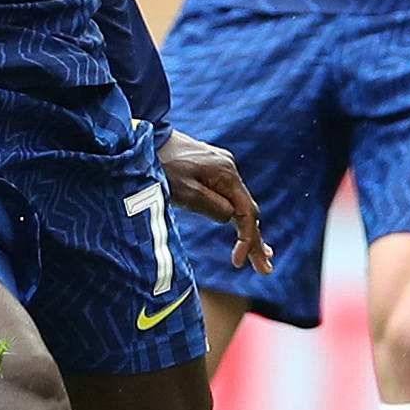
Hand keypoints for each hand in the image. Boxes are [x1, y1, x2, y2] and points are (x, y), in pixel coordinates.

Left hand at [159, 127, 273, 274]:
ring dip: (247, 230)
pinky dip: (234, 215)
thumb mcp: (184, 191)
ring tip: (258, 255)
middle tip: (265, 269)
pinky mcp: (209, 170)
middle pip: (247, 210)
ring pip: (238, 204)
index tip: (238, 263)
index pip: (246, 213)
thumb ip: (212, 207)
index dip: (246, 240)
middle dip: (255, 240)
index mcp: (226, 174)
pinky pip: (227, 196)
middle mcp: (228, 169)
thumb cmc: (161, 166)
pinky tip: (238, 227)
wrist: (143, 140)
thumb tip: (230, 218)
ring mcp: (219, 168)